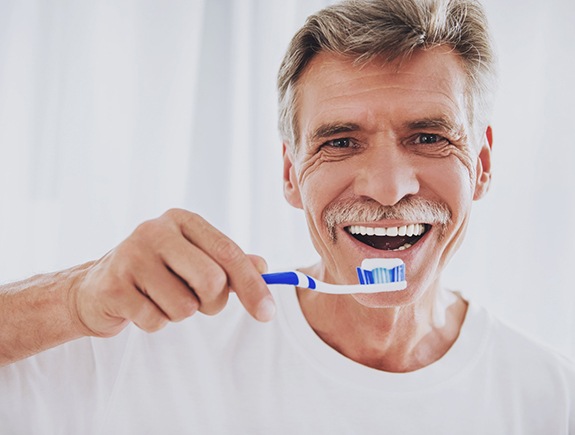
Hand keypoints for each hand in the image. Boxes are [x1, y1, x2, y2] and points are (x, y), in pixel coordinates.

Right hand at [69, 209, 274, 337]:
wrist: (96, 288)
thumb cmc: (157, 273)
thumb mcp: (194, 259)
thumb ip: (229, 262)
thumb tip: (264, 267)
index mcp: (182, 220)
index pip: (228, 252)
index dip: (253, 286)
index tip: (268, 313)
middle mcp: (155, 230)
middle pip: (212, 281)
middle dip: (212, 303)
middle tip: (197, 301)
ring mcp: (130, 255)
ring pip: (185, 307)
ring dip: (180, 314)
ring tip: (160, 299)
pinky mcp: (112, 285)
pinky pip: (156, 321)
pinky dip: (155, 322)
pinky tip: (139, 306)